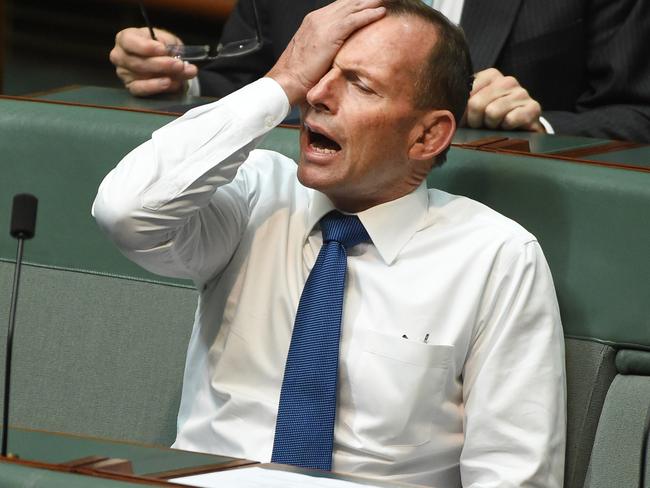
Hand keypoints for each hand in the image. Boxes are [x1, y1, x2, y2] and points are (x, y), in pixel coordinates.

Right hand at [109, 27, 198, 96]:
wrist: (163, 59)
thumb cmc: (161, 45)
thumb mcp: (167, 40)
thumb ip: (172, 47)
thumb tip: (178, 58)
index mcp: (125, 38)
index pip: (128, 42)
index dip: (146, 47)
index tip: (163, 49)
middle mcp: (120, 56)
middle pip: (137, 62)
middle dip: (160, 64)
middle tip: (179, 65)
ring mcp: (123, 73)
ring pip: (141, 77)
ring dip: (163, 76)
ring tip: (180, 74)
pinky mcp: (131, 87)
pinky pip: (141, 90)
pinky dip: (156, 87)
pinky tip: (169, 83)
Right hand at [266, 0, 385, 104]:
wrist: (287, 80)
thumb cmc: (299, 74)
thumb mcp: (314, 55)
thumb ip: (326, 47)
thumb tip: (338, 53)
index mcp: (314, 21)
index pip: (340, 7)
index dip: (357, 4)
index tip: (371, 2)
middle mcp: (319, 18)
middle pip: (348, 3)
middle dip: (365, 0)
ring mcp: (324, 24)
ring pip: (353, 7)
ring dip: (371, 3)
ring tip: (386, 0)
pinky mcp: (330, 34)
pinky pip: (354, 20)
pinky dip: (369, 15)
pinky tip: (381, 12)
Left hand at [465, 68, 544, 131]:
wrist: (516, 134)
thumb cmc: (488, 121)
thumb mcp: (470, 111)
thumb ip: (458, 105)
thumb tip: (442, 110)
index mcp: (489, 76)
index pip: (465, 92)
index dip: (464, 111)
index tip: (470, 117)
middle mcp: (506, 81)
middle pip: (476, 104)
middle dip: (476, 121)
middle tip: (483, 125)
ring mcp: (521, 93)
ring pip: (493, 112)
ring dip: (491, 126)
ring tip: (496, 126)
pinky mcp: (533, 108)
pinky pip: (510, 119)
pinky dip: (506, 129)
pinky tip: (509, 128)